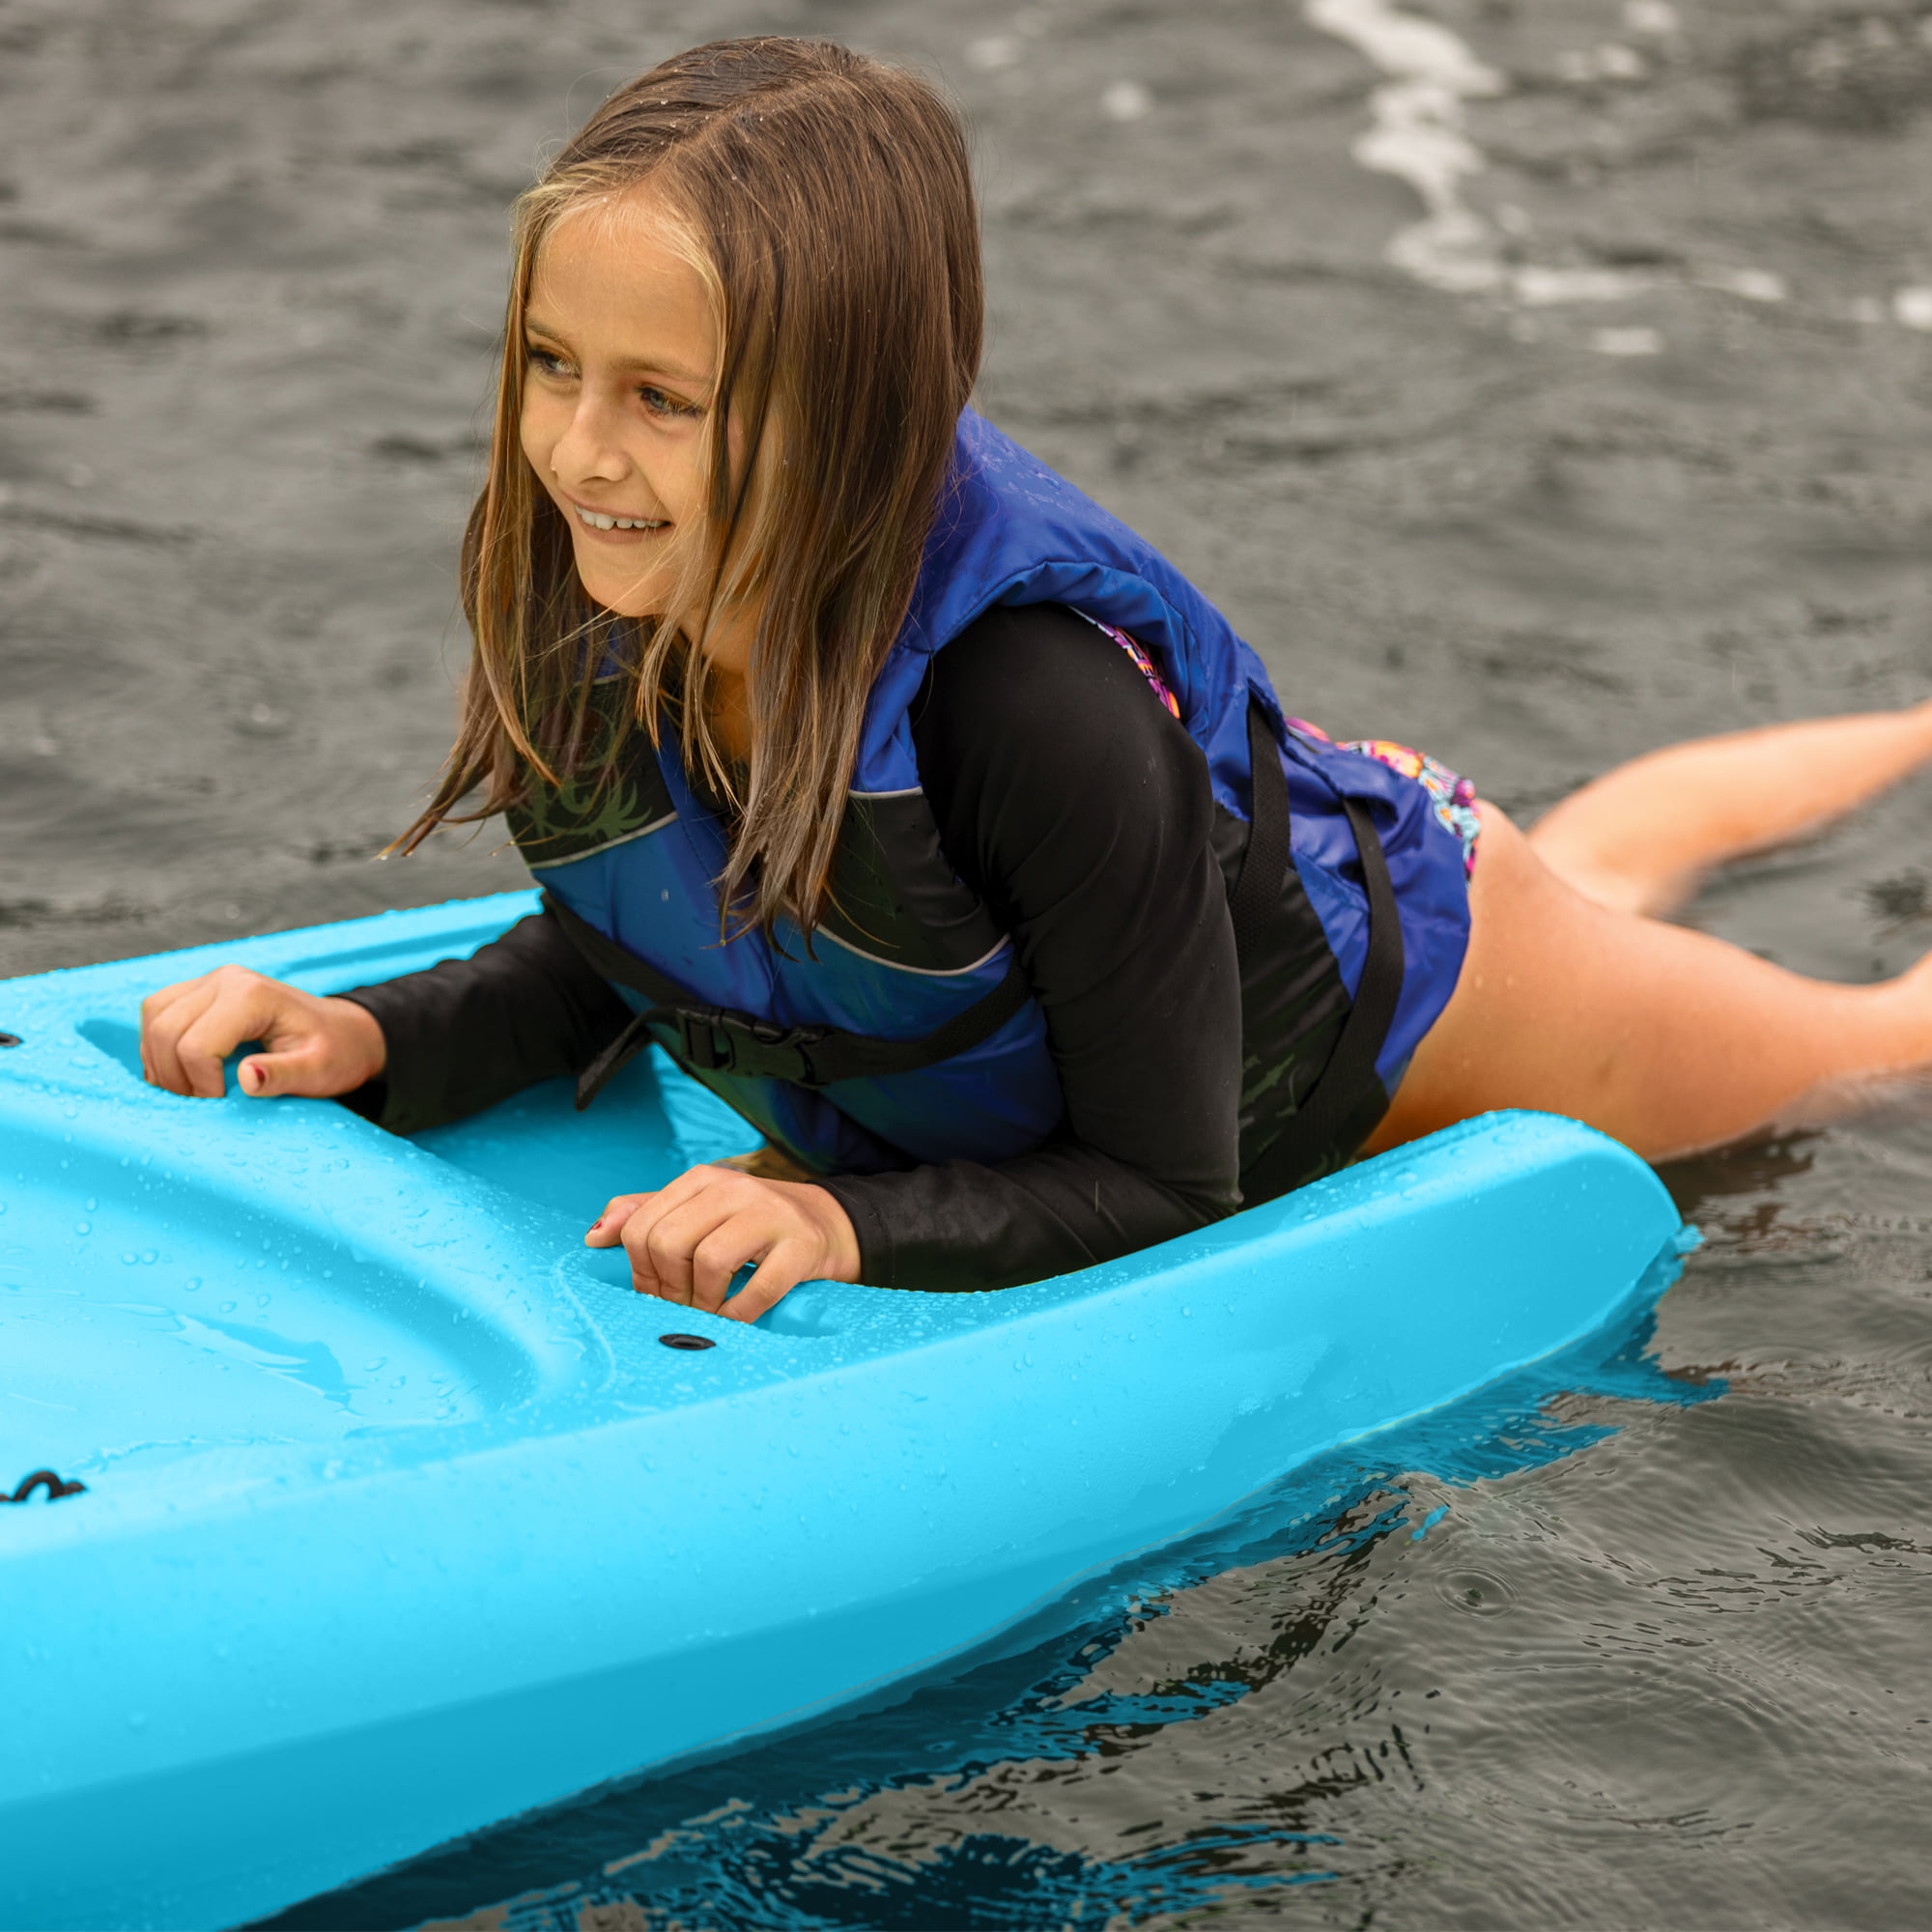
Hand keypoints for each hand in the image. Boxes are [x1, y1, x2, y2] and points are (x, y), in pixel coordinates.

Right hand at [140, 965, 387, 1099]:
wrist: (342, 1033)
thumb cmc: (335, 1053)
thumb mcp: (319, 1071)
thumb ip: (283, 1075)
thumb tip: (245, 1077)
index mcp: (253, 995)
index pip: (196, 1045)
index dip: (200, 1084)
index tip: (221, 1103)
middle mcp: (226, 979)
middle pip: (165, 1031)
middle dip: (175, 1076)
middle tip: (202, 1102)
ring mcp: (210, 981)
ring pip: (153, 1019)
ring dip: (160, 1062)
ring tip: (191, 1090)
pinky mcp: (198, 991)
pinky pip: (157, 1016)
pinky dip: (158, 1048)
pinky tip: (182, 1072)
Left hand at [586, 1164, 860, 1321]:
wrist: (828, 1226)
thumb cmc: (752, 1226)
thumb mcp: (698, 1211)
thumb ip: (645, 1216)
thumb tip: (593, 1237)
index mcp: (701, 1181)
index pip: (641, 1227)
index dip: (641, 1271)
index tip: (658, 1291)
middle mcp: (733, 1189)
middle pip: (668, 1243)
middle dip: (669, 1288)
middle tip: (683, 1305)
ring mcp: (770, 1215)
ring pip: (709, 1262)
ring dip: (703, 1302)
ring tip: (711, 1311)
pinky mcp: (801, 1246)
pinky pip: (757, 1289)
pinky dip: (739, 1314)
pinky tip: (737, 1318)